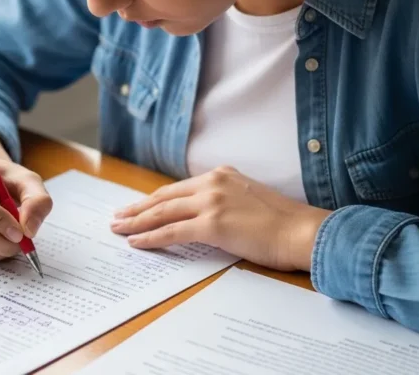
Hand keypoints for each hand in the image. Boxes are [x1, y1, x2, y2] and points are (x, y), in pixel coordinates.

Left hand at [110, 166, 329, 271]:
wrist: (301, 231)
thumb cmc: (282, 223)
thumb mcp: (249, 199)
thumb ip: (226, 200)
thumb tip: (205, 216)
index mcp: (222, 175)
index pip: (178, 189)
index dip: (154, 199)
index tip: (137, 206)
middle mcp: (213, 183)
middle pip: (164, 197)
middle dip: (137, 209)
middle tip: (117, 217)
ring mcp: (212, 202)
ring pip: (163, 212)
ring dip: (136, 222)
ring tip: (118, 229)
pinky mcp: (212, 224)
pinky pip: (172, 232)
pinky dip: (150, 238)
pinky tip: (136, 242)